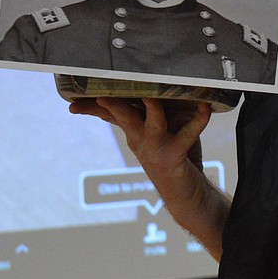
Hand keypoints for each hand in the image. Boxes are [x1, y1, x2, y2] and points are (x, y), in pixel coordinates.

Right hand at [69, 96, 227, 259]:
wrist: (186, 195)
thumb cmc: (176, 155)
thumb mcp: (160, 131)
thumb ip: (157, 110)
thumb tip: (159, 84)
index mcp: (134, 132)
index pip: (110, 115)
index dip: (92, 107)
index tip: (72, 101)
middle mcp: (140, 140)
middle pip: (123, 116)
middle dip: (111, 104)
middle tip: (100, 94)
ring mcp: (156, 148)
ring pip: (151, 122)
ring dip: (152, 108)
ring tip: (151, 94)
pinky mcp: (174, 155)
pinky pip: (187, 134)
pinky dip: (198, 120)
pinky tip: (205, 107)